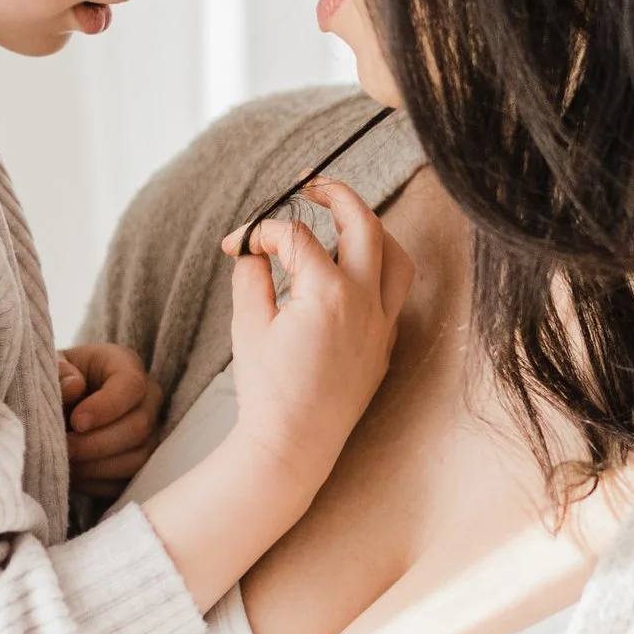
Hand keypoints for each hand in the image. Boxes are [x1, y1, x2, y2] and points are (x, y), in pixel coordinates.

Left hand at [59, 340, 161, 502]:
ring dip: (96, 467)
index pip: (131, 386)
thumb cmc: (57, 380)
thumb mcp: (51, 366)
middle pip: (138, 427)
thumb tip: (74, 388)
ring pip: (137, 459)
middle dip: (96, 444)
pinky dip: (97, 483)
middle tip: (63, 447)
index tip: (75, 422)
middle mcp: (147, 399)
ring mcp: (149, 434)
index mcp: (125, 366)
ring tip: (65, 462)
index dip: (106, 407)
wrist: (62, 403)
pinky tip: (73, 475)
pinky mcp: (139, 463)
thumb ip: (59, 372)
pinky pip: (127, 481)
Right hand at [221, 181, 413, 496]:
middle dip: (337, 195)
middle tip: (311, 186)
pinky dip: (376, 271)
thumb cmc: (267, 389)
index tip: (237, 243)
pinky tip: (350, 272)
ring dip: (372, 230)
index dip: (261, 231)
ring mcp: (382, 324)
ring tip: (343, 221)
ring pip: (396, 256)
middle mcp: (365, 302)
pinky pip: (394, 293)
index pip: (296, 236)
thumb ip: (252, 276)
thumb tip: (255, 249)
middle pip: (364, 223)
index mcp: (327, 293)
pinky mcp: (385, 345)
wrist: (294, 446)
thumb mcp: (247, 325)